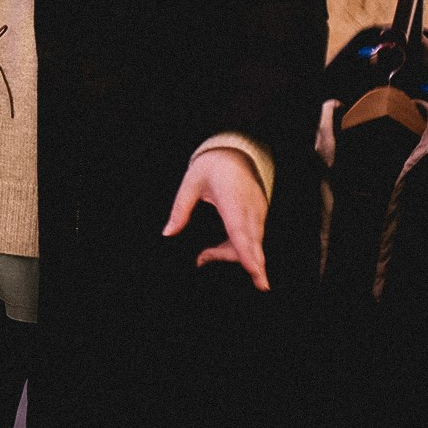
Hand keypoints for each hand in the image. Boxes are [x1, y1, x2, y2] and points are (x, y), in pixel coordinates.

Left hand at [163, 147, 269, 290]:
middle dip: (241, 263)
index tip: (256, 275)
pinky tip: (217, 249)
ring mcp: (258, 213)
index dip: (248, 256)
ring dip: (232, 254)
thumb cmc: (212, 166)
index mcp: (232, 201)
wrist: (235, 152)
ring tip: (204, 255)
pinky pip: (253, 238)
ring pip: (252, 245)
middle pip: (249, 246)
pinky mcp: (259, 215)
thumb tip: (168, 233)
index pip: (241, 233)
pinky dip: (240, 247)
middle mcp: (250, 210)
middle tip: (217, 267)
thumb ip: (180, 209)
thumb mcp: (190, 183)